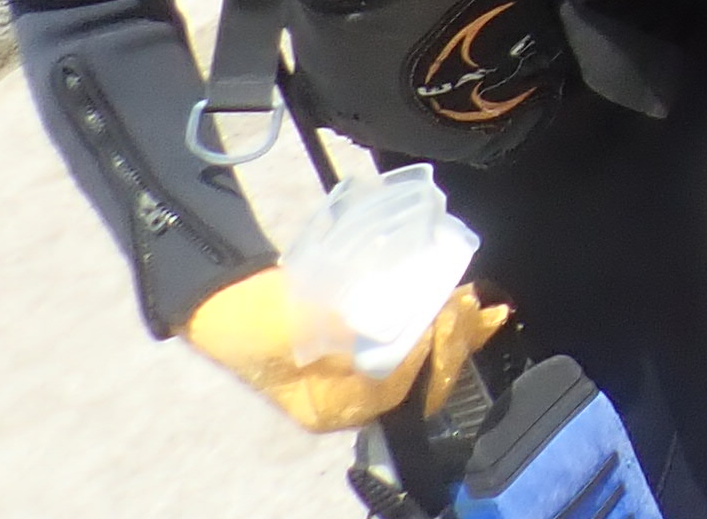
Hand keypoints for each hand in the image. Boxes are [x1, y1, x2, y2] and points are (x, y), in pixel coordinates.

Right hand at [184, 270, 502, 434]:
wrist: (225, 297)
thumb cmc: (251, 316)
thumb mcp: (289, 325)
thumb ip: (341, 329)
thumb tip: (393, 327)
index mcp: (331, 408)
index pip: (393, 390)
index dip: (421, 355)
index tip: (439, 315)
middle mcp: (354, 401)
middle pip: (420, 383)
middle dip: (450, 345)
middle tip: (465, 304)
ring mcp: (366, 375)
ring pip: (430, 364)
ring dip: (459, 334)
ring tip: (475, 303)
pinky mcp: (374, 348)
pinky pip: (424, 344)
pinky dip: (452, 328)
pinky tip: (481, 312)